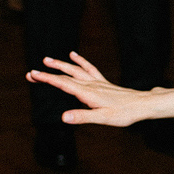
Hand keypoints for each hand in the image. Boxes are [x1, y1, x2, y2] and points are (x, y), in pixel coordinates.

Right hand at [26, 51, 155, 125]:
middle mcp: (91, 85)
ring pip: (75, 70)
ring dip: (60, 65)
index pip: (62, 84)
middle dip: (48, 73)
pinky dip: (80, 61)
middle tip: (31, 72)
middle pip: (65, 76)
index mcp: (87, 93)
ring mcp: (97, 82)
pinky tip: (73, 55)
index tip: (32, 75)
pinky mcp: (103, 82)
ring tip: (47, 60)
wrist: (142, 104)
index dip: (46, 79)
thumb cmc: (124, 113)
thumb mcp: (103, 119)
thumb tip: (63, 117)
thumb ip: (82, 117)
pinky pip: (89, 68)